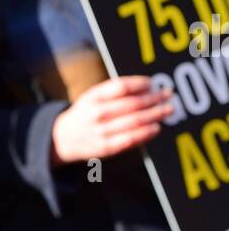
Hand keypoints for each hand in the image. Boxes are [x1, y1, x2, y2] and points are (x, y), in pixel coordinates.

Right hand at [50, 75, 173, 164]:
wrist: (62, 138)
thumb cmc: (85, 113)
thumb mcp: (92, 96)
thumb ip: (114, 90)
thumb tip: (147, 86)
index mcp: (93, 97)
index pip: (122, 86)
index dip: (140, 83)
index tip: (153, 83)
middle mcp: (97, 113)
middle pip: (133, 104)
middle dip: (154, 99)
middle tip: (168, 95)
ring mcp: (101, 131)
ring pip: (136, 121)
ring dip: (155, 114)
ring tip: (168, 109)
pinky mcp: (106, 147)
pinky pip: (131, 139)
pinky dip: (146, 133)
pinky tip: (157, 127)